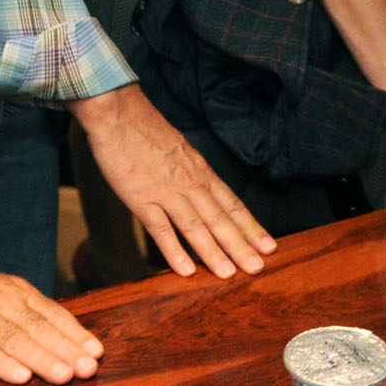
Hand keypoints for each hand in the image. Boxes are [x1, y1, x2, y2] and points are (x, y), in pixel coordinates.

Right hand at [0, 269, 105, 384]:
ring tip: (65, 376)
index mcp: (18, 292)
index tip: (96, 352)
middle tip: (88, 369)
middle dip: (66, 349)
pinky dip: (1, 363)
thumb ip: (31, 312)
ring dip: (42, 359)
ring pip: (15, 339)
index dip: (75, 333)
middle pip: (39, 328)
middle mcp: (3, 302)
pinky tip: (21, 377)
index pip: (52, 314)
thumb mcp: (4, 292)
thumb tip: (69, 339)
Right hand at [71, 83, 277, 277]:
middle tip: (258, 268)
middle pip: (219, 218)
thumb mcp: (178, 147)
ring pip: (195, 226)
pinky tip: (185, 270)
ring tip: (229, 274)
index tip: (268, 244)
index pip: (231, 202)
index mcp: (199, 169)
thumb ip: (189, 170)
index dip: (250, 225)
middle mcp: (189, 181)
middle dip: (240, 245)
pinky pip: (160, 228)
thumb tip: (200, 187)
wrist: (117, 111)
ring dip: (213, 252)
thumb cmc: (143, 127)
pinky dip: (173, 250)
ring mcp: (165, 190)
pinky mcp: (140, 197)